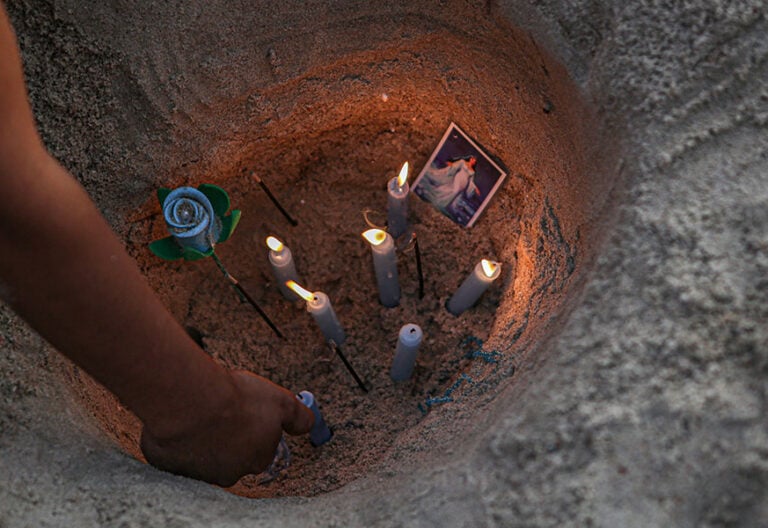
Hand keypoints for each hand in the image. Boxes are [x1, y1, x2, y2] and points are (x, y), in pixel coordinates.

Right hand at [140, 369, 313, 486]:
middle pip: (232, 454)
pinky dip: (178, 435)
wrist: (191, 401)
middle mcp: (228, 473)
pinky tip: (180, 417)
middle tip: (222, 407)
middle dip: (228, 433)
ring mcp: (197, 471)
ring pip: (203, 453)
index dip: (254, 426)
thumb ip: (298, 417)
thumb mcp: (282, 402)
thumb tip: (310, 425)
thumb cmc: (237, 400)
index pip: (261, 448)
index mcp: (257, 459)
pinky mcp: (169, 464)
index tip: (245, 409)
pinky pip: (175, 450)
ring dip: (203, 434)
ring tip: (201, 409)